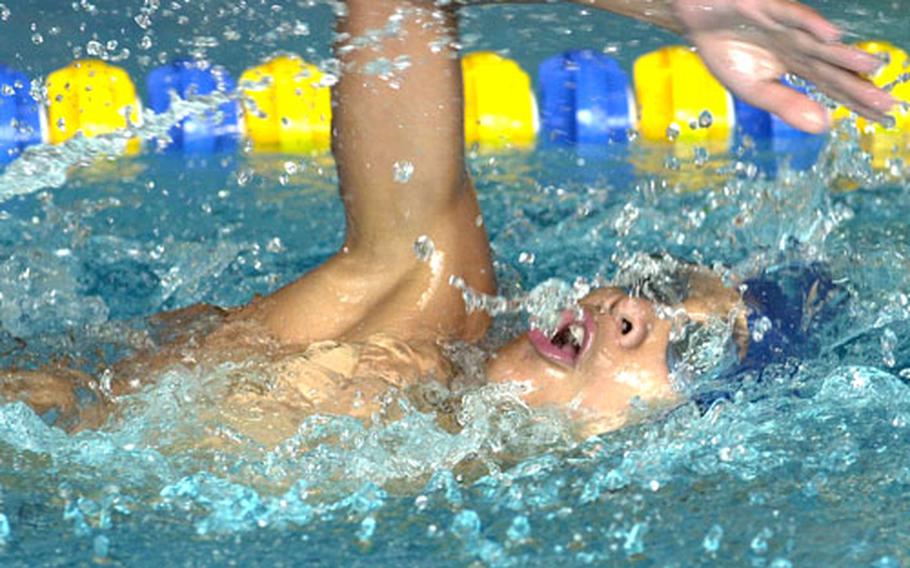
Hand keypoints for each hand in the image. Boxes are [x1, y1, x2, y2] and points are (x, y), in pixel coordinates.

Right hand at [673, 0, 894, 132]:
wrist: (696, 17)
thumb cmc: (724, 48)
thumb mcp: (752, 88)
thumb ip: (785, 105)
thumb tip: (824, 127)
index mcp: (794, 65)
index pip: (830, 86)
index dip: (855, 102)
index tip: (881, 118)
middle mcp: (797, 45)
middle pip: (832, 68)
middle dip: (859, 87)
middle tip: (890, 103)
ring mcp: (785, 27)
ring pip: (819, 43)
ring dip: (844, 55)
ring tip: (872, 67)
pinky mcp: (767, 8)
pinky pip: (791, 16)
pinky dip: (809, 24)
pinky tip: (830, 36)